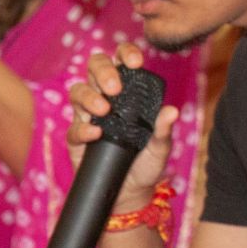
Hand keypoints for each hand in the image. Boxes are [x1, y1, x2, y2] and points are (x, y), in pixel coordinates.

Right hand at [69, 46, 179, 211]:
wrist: (132, 194)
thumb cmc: (148, 164)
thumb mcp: (161, 147)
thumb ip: (164, 130)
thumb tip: (172, 111)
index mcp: (128, 92)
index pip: (122, 61)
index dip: (125, 54)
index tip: (136, 63)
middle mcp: (106, 98)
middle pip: (94, 68)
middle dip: (103, 71)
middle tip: (115, 88)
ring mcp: (88, 117)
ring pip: (78, 92)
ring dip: (90, 97)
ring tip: (105, 109)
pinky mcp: (77, 140)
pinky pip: (74, 128)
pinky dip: (83, 128)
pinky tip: (96, 133)